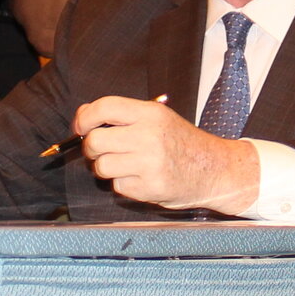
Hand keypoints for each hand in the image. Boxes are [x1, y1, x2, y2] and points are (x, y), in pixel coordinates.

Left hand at [74, 94, 257, 213]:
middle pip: (95, 141)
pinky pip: (117, 186)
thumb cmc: (182, 143)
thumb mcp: (159, 118)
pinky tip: (140, 178)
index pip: (105, 107)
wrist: (214, 169)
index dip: (85, 117)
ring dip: (106, 168)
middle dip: (91, 148)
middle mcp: (149, 136)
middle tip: (100, 150)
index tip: (80, 127)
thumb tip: (83, 116)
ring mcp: (149, 164)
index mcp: (151, 114)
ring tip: (124, 165)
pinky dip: (123, 184)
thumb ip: (124, 116)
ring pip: (101, 167)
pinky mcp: (149, 188)